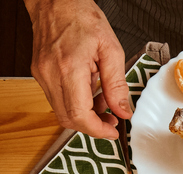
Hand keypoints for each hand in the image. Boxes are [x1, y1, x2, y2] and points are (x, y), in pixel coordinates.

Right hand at [26, 0, 131, 137]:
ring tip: (104, 101)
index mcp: (69, 68)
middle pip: (68, 118)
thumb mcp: (111, 50)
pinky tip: (90, 91)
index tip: (112, 132)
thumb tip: (123, 110)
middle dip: (92, 126)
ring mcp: (41, 74)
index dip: (97, 130)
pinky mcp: (40, 73)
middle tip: (111, 121)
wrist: (56, 2)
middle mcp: (50, 74)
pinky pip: (57, 98)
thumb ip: (117, 85)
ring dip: (84, 114)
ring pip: (61, 111)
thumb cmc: (82, 18)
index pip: (79, 114)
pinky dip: (75, 102)